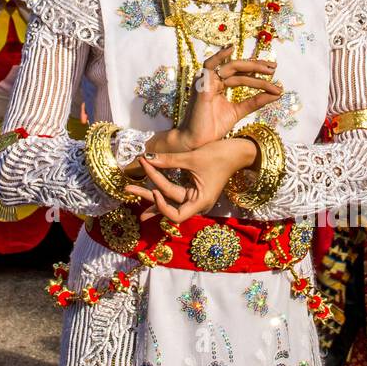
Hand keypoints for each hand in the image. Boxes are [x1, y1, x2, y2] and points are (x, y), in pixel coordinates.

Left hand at [124, 138, 255, 222]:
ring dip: (150, 192)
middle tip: (127, 188)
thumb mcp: (192, 158)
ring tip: (130, 189)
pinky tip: (146, 186)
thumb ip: (168, 161)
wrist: (239, 151)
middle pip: (167, 205)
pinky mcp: (193, 189)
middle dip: (146, 196)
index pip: (174, 214)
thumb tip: (145, 158)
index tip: (153, 187)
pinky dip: (161, 187)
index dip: (160, 204)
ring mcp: (195, 197)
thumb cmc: (220, 155)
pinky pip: (173, 192)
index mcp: (200, 202)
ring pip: (168, 198)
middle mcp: (197, 204)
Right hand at [152, 46, 281, 157]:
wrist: (198, 142)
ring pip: (231, 67)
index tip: (275, 75)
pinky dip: (219, 56)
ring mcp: (206, 81)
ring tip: (267, 68)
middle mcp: (212, 80)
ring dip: (250, 66)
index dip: (257, 73)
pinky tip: (231, 48)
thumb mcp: (238, 112)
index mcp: (219, 85)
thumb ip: (255, 102)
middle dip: (257, 67)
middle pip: (238, 68)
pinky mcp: (202, 84)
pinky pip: (210, 66)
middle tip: (274, 68)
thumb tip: (276, 94)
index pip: (241, 75)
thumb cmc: (213, 127)